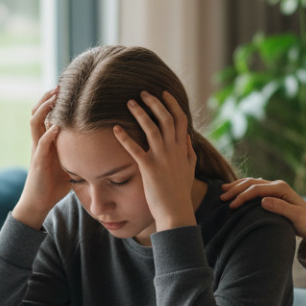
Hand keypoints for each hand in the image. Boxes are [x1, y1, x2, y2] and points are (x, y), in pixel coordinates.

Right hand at [12, 87, 69, 228]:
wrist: (39, 203)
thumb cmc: (54, 185)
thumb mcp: (67, 164)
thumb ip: (75, 153)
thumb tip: (96, 146)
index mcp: (45, 142)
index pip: (45, 115)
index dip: (51, 101)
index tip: (64, 89)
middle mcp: (38, 142)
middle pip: (36, 113)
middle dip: (46, 99)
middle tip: (58, 86)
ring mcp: (36, 151)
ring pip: (34, 123)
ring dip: (44, 110)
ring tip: (54, 99)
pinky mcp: (37, 163)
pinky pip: (40, 145)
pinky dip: (48, 135)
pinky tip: (57, 127)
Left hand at [114, 91, 197, 231]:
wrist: (176, 212)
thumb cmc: (180, 193)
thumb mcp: (189, 169)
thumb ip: (189, 152)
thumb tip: (188, 137)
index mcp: (183, 149)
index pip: (180, 119)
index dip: (172, 104)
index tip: (164, 93)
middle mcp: (174, 150)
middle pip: (166, 118)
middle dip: (154, 103)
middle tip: (143, 93)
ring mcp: (162, 158)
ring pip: (152, 128)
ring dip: (140, 113)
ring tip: (129, 102)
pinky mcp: (149, 168)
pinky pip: (135, 149)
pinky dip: (125, 137)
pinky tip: (116, 129)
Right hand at [219, 178, 305, 249]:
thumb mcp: (295, 217)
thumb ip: (280, 208)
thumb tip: (262, 201)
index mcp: (281, 188)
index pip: (256, 189)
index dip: (242, 196)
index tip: (230, 206)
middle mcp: (277, 185)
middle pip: (251, 183)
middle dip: (235, 189)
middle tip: (221, 197)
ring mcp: (275, 189)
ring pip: (251, 183)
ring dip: (237, 187)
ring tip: (223, 191)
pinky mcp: (273, 195)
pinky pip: (255, 189)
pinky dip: (243, 189)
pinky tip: (235, 193)